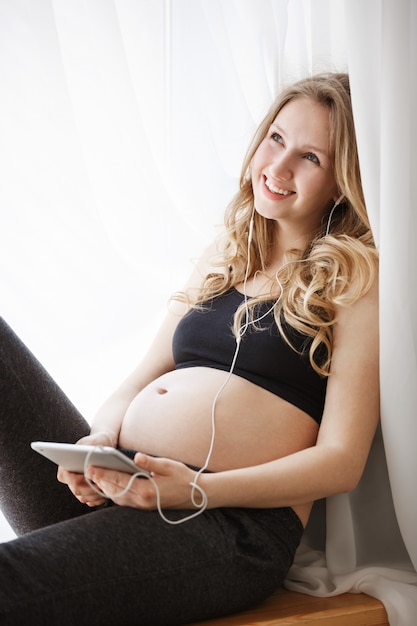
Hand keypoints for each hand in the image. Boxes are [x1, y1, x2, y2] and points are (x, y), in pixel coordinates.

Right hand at [57, 432, 116, 506]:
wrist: (104, 445)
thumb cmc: (98, 441)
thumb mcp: (94, 441)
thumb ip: (90, 446)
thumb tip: (89, 456)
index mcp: (65, 466)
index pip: (68, 478)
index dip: (79, 481)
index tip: (92, 477)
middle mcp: (69, 478)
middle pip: (77, 491)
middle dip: (91, 489)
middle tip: (103, 484)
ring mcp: (76, 487)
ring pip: (84, 498)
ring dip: (96, 495)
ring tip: (107, 488)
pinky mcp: (85, 493)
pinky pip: (90, 501)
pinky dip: (99, 499)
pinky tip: (107, 493)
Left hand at [85, 453, 200, 510]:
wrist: (196, 495)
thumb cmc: (183, 478)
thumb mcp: (168, 466)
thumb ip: (150, 462)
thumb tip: (136, 457)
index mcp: (147, 489)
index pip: (120, 480)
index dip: (104, 474)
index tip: (92, 468)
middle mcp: (142, 500)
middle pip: (115, 491)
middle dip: (100, 481)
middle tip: (87, 471)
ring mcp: (142, 506)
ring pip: (117, 498)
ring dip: (105, 488)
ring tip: (95, 477)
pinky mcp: (144, 507)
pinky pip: (124, 501)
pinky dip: (114, 493)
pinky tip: (109, 486)